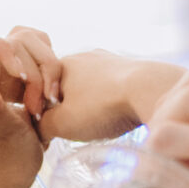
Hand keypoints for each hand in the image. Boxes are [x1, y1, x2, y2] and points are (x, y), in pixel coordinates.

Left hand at [0, 27, 58, 187]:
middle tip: (35, 106)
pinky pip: (37, 55)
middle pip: (11, 39)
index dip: (5, 50)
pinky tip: (48, 95)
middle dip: (32, 69)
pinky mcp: (14, 75)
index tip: (22, 75)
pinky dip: (49, 71)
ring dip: (44, 70)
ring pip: (28, 43)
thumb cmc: (0, 164)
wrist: (8, 177)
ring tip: (43, 104)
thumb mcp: (1, 139)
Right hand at [41, 49, 183, 144]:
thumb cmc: (102, 106)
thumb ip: (42, 127)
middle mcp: (83, 57)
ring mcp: (109, 59)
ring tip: (102, 122)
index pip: (41, 90)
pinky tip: (119, 113)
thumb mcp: (62, 124)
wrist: (149, 90)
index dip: (44, 113)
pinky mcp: (130, 67)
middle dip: (69, 109)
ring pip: (91, 87)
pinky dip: (112, 101)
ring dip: (92, 105)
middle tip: (80, 129)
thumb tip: (39, 129)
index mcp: (61, 65)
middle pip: (67, 88)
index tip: (55, 130)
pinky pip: (112, 87)